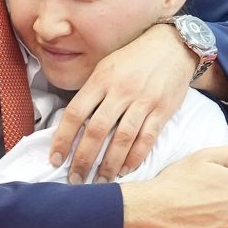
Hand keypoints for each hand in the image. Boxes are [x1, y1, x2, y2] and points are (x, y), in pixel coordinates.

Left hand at [48, 23, 195, 183]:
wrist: (172, 45)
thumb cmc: (134, 58)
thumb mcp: (106, 67)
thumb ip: (91, 93)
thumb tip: (74, 125)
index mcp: (101, 79)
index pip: (75, 113)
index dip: (63, 139)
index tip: (55, 160)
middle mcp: (120, 91)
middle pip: (97, 130)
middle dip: (83, 159)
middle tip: (75, 179)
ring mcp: (143, 101)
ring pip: (122, 139)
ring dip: (109, 164)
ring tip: (100, 182)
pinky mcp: (162, 110)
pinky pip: (147, 138)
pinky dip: (135, 157)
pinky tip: (125, 170)